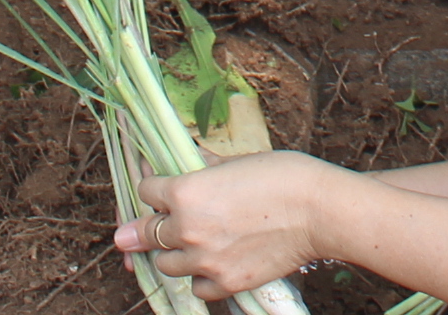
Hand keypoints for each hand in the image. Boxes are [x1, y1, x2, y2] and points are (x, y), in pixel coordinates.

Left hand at [120, 151, 339, 296]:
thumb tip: (190, 161)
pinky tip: (209, 265)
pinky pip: (198, 287)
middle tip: (127, 235)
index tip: (154, 191)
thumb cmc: (283, 176)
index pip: (146, 192)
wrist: (320, 211)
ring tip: (182, 245)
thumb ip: (205, 167)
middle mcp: (187, 229)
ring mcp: (206, 261)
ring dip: (172, 253)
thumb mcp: (237, 160)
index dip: (151, 188)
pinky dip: (200, 277)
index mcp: (186, 192)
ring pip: (167, 264)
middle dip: (139, 231)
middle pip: (147, 234)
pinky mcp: (227, 283)